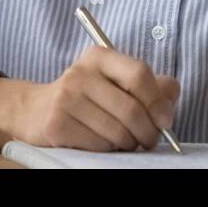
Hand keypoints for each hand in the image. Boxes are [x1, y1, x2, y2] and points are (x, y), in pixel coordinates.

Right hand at [14, 46, 179, 150]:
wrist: (36, 110)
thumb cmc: (88, 97)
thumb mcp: (115, 81)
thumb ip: (150, 84)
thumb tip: (171, 95)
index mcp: (99, 56)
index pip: (139, 74)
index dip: (158, 101)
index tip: (165, 120)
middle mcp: (80, 73)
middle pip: (131, 109)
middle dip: (148, 131)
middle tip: (149, 140)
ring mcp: (66, 99)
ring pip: (117, 132)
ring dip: (129, 143)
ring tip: (125, 140)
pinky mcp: (57, 124)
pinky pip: (99, 145)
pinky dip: (108, 150)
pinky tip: (102, 142)